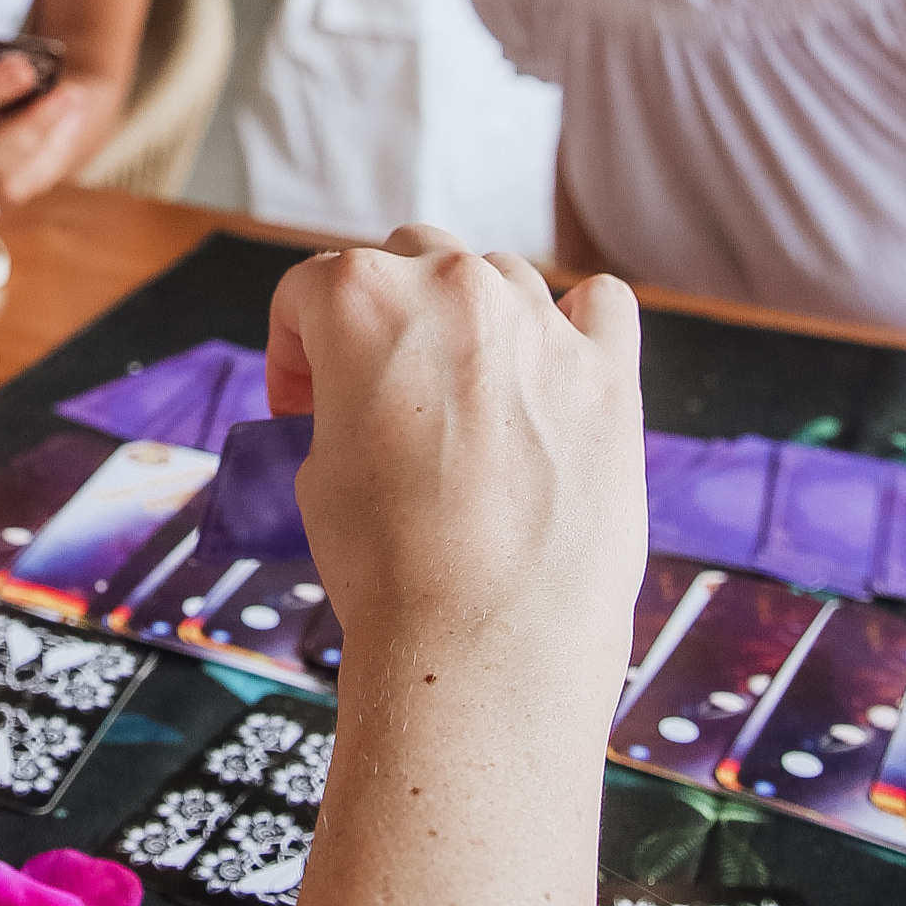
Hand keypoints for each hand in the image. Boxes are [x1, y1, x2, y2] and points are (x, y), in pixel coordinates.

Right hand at [266, 227, 643, 709]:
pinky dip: (578, 324)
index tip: (303, 403)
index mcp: (362, 298)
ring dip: (473, 323)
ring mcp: (542, 325)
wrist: (484, 646)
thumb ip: (339, 402)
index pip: (311, 286)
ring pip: (497, 278)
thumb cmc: (389, 569)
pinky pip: (602, 304)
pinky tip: (554, 370)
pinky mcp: (609, 376)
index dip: (295, 350)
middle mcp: (454, 289)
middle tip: (377, 398)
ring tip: (466, 404)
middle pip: (407, 259)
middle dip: (384, 319)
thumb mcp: (317, 470)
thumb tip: (366, 404)